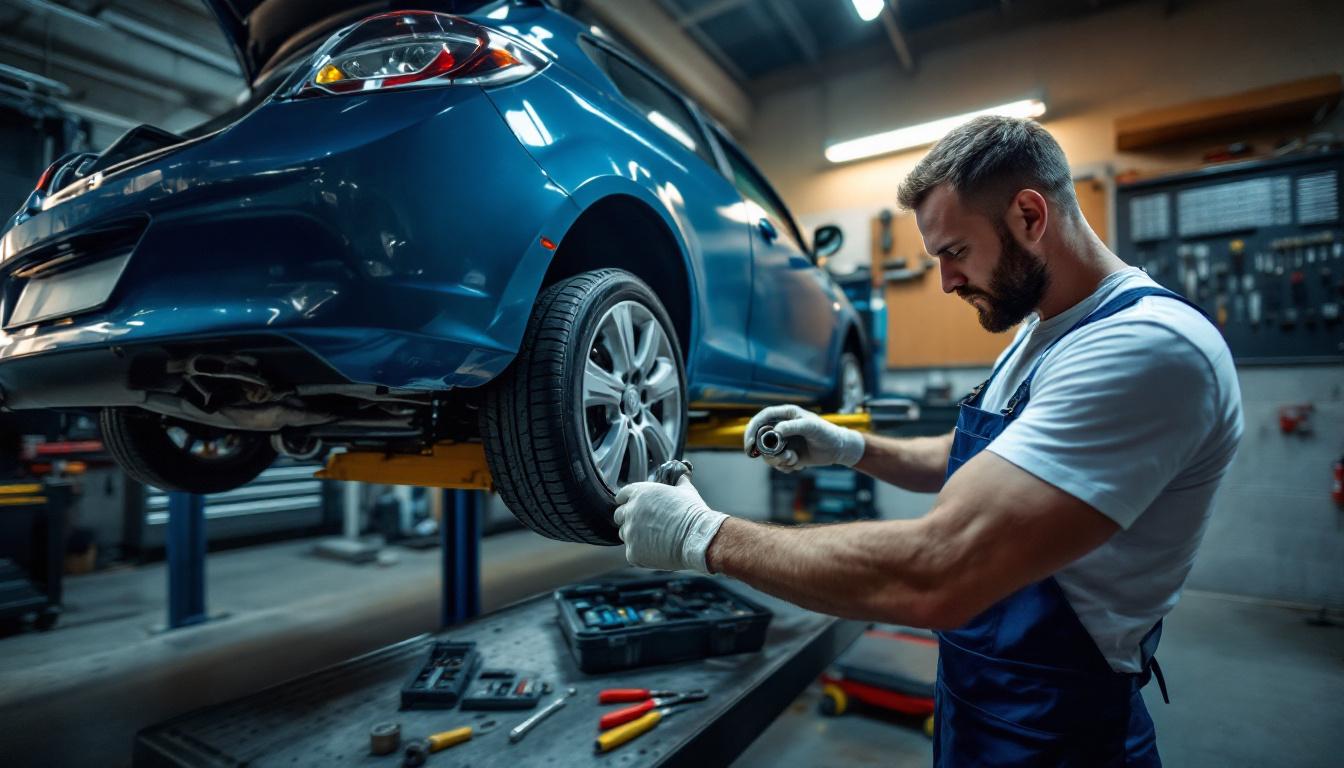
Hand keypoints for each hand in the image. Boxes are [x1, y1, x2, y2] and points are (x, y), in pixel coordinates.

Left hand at [613, 476, 727, 573]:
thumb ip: (679, 481)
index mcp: (640, 492)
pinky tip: (657, 551)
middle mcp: (631, 511)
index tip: (634, 506)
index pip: (622, 495)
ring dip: (634, 536)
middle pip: (619, 515)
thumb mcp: (686, 490)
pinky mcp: (633, 552)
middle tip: (645, 524)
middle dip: (629, 519)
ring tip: (654, 539)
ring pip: (624, 534)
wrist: (697, 538)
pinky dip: (642, 553)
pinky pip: (632, 552)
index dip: (628, 501)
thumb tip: (682, 474)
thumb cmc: (693, 513)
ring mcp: (630, 533)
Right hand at [743, 404, 865, 471]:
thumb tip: (775, 431)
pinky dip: (785, 466)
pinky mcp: (787, 454)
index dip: (751, 429)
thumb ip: (793, 427)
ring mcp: (783, 441)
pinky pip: (776, 463)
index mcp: (785, 414)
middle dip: (766, 452)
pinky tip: (798, 464)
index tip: (750, 444)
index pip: (761, 418)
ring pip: (767, 454)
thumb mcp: (811, 427)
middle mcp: (781, 427)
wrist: (837, 449)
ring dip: (779, 461)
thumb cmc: (826, 433)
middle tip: (780, 458)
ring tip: (794, 460)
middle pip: (759, 439)